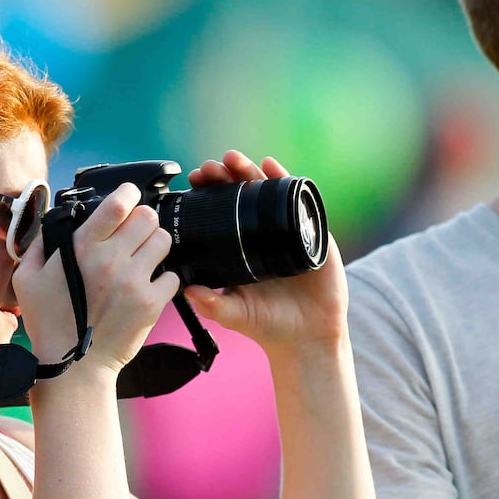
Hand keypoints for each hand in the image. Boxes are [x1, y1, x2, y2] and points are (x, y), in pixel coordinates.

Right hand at [13, 182, 178, 369]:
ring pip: (163, 241)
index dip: (128, 194)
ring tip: (142, 259)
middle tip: (135, 233)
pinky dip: (163, 279)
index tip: (128, 196)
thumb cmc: (48, 323)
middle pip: (148, 217)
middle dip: (143, 221)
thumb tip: (57, 218)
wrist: (73, 369)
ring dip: (154, 246)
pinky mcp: (151, 303)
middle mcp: (110, 260)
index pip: (117, 204)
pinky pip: (173, 276)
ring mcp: (134, 282)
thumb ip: (41, 242)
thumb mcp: (27, 277)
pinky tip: (147, 286)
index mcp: (81, 247)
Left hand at [180, 151, 347, 354]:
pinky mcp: (312, 233)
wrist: (307, 338)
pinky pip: (298, 202)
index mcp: (241, 247)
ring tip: (235, 160)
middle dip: (225, 175)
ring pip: (267, 192)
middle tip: (210, 168)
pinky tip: (273, 167)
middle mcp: (262, 234)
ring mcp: (288, 231)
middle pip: (242, 194)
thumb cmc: (269, 326)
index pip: (221, 210)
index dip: (208, 192)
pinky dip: (286, 181)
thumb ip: (212, 305)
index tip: (194, 181)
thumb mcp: (235, 315)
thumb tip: (186, 290)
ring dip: (251, 171)